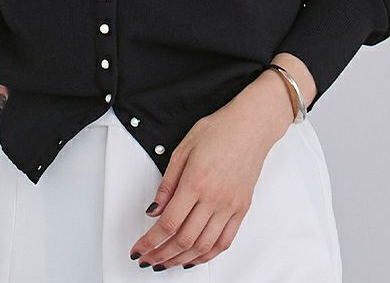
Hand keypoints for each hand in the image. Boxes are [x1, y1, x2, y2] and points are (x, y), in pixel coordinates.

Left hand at [128, 95, 284, 270]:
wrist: (250, 126)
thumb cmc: (218, 130)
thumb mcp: (183, 149)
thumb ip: (167, 183)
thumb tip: (154, 210)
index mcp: (195, 182)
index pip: (168, 223)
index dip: (150, 242)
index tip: (139, 248)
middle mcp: (214, 198)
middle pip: (184, 240)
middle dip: (162, 255)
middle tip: (148, 259)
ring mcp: (230, 206)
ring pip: (204, 246)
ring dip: (182, 259)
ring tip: (166, 262)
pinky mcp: (242, 209)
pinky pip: (224, 242)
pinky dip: (207, 255)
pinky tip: (194, 257)